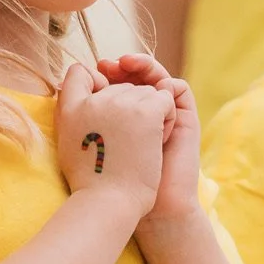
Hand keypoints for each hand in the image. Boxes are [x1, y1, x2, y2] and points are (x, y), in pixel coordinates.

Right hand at [55, 62, 169, 222]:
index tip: (104, 115)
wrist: (107, 203)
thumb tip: (88, 99)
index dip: (95, 87)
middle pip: (122, 87)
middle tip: (124, 144)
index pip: (79, 73)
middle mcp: (94, 98)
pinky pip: (165, 100)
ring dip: (150, 115)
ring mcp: (121, 102)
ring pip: (146, 92)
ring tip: (140, 146)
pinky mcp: (146, 111)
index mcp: (69, 106)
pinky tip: (156, 143)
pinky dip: (167, 119)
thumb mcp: (69, 142)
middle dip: (130, 109)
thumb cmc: (91, 181)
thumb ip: (76, 115)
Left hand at [96, 54, 200, 231]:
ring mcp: (165, 116)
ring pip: (156, 79)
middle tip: (109, 66)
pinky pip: (178, 90)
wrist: (137, 200)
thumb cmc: (108, 175)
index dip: (108, 72)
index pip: (117, 82)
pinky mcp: (185, 121)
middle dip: (123, 69)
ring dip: (144, 66)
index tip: (97, 69)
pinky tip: (152, 86)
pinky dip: (166, 84)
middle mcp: (143, 115)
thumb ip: (86, 110)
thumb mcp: (90, 137)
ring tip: (127, 63)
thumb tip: (78, 76)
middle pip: (135, 77)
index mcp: (120, 118)